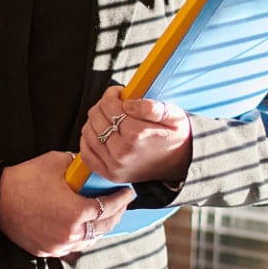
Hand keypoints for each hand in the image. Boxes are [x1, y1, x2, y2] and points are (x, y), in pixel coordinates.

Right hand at [0, 150, 134, 256]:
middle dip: (116, 214)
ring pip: (91, 240)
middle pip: (105, 227)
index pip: (110, 207)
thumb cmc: (24, 180)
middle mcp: (71, 233)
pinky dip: (82, 237)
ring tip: (104, 216)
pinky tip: (84, 228)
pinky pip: (73, 247)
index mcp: (77, 212)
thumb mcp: (56, 162)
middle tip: (120, 204)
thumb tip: (92, 168)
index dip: (122, 199)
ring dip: (100, 228)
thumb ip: (80, 166)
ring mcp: (60, 245)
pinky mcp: (48, 250)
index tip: (128, 192)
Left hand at [76, 85, 191, 184]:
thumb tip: (126, 102)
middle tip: (115, 105)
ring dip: (95, 121)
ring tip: (109, 118)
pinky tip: (100, 133)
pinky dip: (88, 140)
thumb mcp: (174, 116)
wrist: (180, 165)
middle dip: (103, 106)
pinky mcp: (110, 174)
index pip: (109, 105)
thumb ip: (151, 107)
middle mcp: (122, 152)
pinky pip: (86, 153)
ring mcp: (114, 165)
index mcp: (137, 134)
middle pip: (96, 117)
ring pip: (88, 132)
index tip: (119, 94)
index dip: (112, 95)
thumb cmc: (176, 137)